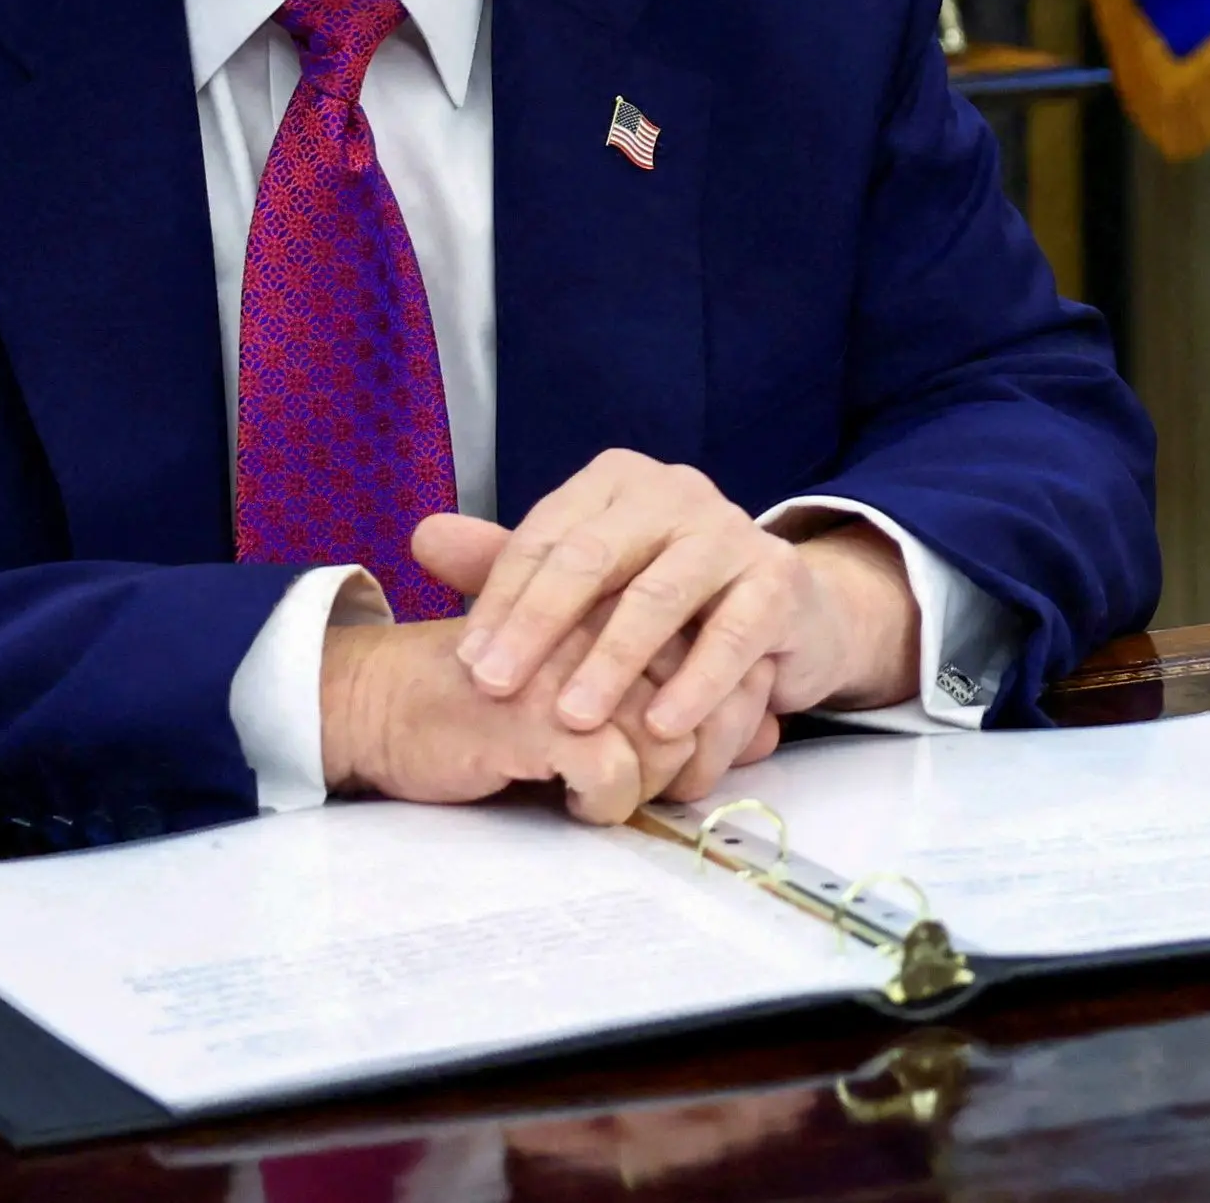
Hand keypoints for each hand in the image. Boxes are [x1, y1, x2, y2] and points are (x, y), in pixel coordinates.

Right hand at [313, 615, 695, 818]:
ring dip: (645, 784)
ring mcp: (568, 666)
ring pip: (665, 740)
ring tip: (604, 793)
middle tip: (641, 783)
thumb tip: (766, 738)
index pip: (713, 653)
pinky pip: (614, 773)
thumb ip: (679, 700)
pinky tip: (574, 803)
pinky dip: (604, 802)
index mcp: (615, 594)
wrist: (379, 701)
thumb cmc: (489, 693)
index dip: (716, 717)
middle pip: (696, 699)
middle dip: (683, 758)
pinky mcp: (535, 718)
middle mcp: (600, 617)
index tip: (684, 754)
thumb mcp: (590, 680)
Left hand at [415, 453, 923, 791]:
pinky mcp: (780, 581)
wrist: (787, 611)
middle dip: (538, 626)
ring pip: (660, 596)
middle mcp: (676, 493)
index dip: (501, 599)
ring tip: (574, 719)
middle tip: (494, 686)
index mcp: (619, 484)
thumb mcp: (589, 582)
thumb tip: (422, 538)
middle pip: (593, 556)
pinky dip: (697, 684)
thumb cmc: (667, 598)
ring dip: (612, 662)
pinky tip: (661, 726)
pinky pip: (734, 635)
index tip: (466, 663)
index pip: (546, 535)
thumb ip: (510, 564)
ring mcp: (732, 532)